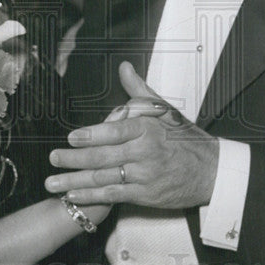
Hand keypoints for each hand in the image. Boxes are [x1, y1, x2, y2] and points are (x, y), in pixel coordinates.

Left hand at [46, 62, 219, 208]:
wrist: (211, 171)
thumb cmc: (186, 139)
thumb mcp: (165, 110)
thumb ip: (138, 90)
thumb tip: (124, 68)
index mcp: (148, 129)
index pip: (115, 131)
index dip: (91, 136)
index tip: (71, 137)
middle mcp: (145, 153)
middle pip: (103, 157)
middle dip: (74, 159)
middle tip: (53, 158)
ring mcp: (145, 176)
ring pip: (104, 178)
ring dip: (75, 181)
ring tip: (53, 182)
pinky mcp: (145, 195)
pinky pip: (113, 196)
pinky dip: (92, 197)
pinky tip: (74, 195)